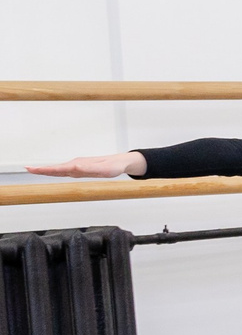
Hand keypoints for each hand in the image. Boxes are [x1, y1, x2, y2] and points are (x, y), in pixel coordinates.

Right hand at [27, 152, 143, 178]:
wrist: (121, 162)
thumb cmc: (114, 167)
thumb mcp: (104, 170)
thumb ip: (89, 169)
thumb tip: (75, 167)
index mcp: (79, 165)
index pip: (59, 169)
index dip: (46, 170)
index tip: (33, 169)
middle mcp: (76, 165)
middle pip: (56, 168)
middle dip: (41, 169)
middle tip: (27, 168)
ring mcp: (78, 166)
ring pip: (59, 169)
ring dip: (46, 170)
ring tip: (33, 170)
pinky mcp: (80, 168)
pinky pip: (65, 170)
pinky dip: (54, 171)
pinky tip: (49, 172)